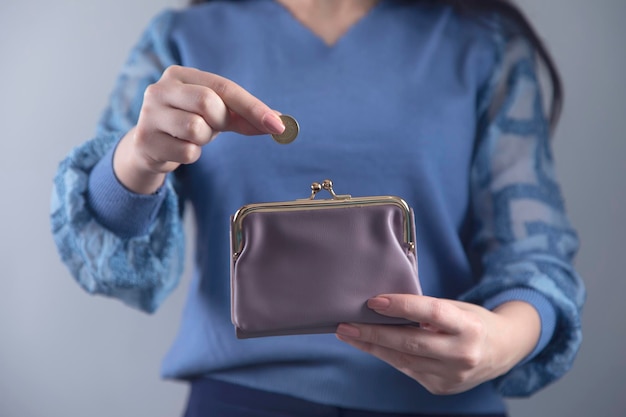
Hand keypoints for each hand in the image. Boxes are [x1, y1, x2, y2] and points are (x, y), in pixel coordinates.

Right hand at [114, 65, 284, 193]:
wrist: (149, 147)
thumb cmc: (187, 124)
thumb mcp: (216, 115)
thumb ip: (245, 116)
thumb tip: (279, 123)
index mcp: (179, 75)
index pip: (224, 87)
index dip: (253, 107)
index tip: (278, 125)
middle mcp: (160, 89)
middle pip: (208, 103)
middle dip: (220, 121)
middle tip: (214, 126)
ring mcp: (149, 114)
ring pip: (196, 129)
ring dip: (204, 139)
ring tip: (192, 137)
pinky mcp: (145, 140)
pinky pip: (187, 152)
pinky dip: (191, 154)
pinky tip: (179, 148)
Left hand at [336, 295, 540, 394]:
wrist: (503, 351)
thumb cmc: (473, 322)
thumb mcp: (457, 308)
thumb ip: (427, 310)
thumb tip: (384, 307)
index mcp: (469, 327)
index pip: (431, 313)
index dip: (402, 305)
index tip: (374, 301)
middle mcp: (462, 354)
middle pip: (410, 343)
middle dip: (373, 333)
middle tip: (345, 324)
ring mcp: (451, 376)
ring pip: (403, 360)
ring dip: (372, 346)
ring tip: (348, 334)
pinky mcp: (441, 388)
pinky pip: (407, 369)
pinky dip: (388, 356)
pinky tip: (372, 345)